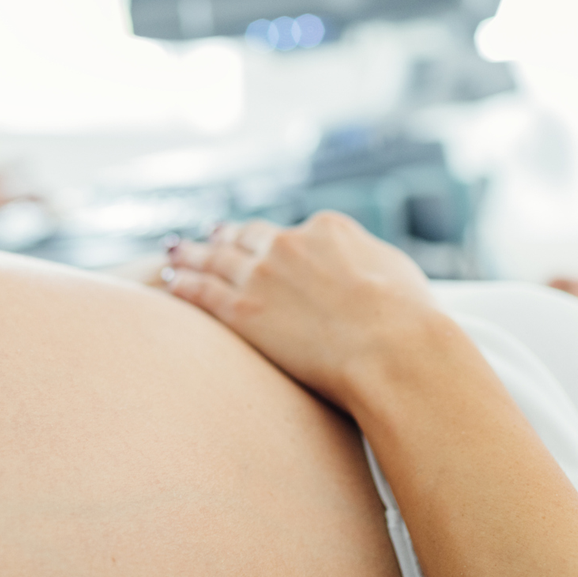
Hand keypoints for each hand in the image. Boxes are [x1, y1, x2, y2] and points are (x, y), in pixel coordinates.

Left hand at [163, 212, 437, 406]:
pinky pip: (202, 290)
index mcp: (328, 230)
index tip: (260, 237)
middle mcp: (288, 244)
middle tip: (210, 233)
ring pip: (216, 258)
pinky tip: (168, 279)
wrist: (391, 346)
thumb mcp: (399, 274)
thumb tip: (370, 269)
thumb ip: (372, 263)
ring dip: (192, 254)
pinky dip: (182, 281)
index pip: (295, 230)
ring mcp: (261, 275)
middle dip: (226, 235)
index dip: (274, 236)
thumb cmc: (408, 318)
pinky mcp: (242, 309)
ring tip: (175, 251)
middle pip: (247, 237)